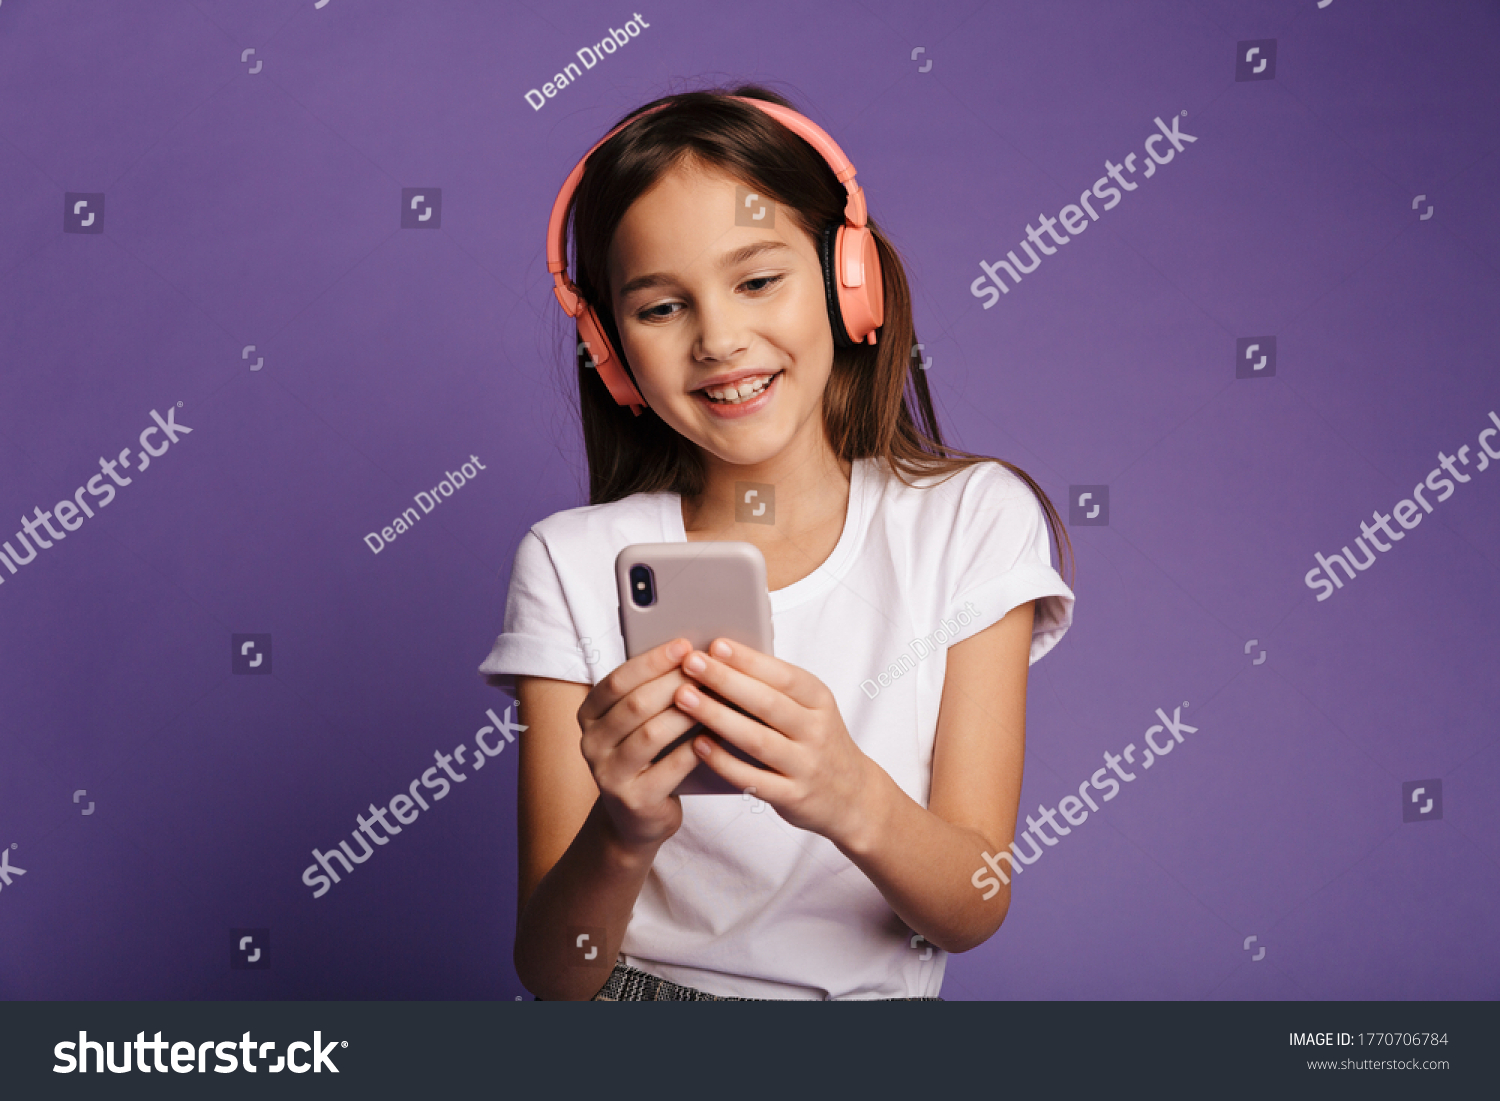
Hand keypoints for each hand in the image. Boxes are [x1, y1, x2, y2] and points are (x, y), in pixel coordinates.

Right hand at [576, 638, 702, 850]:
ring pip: (651, 734)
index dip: (652, 661)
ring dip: (687, 712)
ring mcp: (608, 775)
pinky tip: (716, 733)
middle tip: (707, 668)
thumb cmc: (648, 756)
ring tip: (716, 696)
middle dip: (674, 682)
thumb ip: (652, 691)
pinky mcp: (634, 800)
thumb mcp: (638, 722)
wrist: (637, 817)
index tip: (684, 644)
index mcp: (589, 715)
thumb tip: (692, 654)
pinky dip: (695, 748)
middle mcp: (591, 744)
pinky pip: (670, 768)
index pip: (617, 680)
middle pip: (635, 704)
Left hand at [673, 638, 881, 845]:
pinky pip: (753, 779)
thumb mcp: (813, 709)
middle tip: (691, 664)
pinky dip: (723, 761)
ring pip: (757, 740)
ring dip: (717, 717)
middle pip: (767, 704)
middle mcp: (817, 732)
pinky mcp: (792, 796)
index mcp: (821, 701)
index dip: (749, 660)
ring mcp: (806, 766)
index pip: (784, 676)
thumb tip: (724, 659)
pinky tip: (698, 745)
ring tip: (684, 698)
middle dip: (725, 681)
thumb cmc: (819, 742)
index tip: (716, 644)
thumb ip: (776, 689)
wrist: (853, 796)